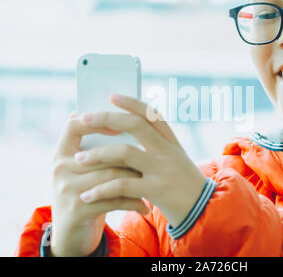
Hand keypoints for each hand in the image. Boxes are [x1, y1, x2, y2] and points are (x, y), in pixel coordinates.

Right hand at [50, 112, 148, 256]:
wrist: (71, 232)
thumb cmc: (86, 193)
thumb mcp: (83, 171)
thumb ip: (95, 149)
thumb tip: (119, 119)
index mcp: (61, 153)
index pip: (74, 127)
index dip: (97, 122)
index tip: (120, 127)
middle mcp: (60, 169)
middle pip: (103, 153)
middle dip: (131, 158)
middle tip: (151, 157)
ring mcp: (67, 190)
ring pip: (112, 176)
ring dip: (136, 178)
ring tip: (151, 179)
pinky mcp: (78, 209)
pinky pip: (114, 200)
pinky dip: (133, 202)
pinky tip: (145, 205)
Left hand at [75, 94, 206, 227]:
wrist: (204, 210)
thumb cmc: (183, 183)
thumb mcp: (174, 159)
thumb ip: (155, 147)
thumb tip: (122, 136)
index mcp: (172, 141)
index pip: (151, 114)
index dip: (131, 103)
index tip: (111, 96)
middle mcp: (168, 151)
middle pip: (136, 125)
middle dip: (107, 119)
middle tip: (85, 118)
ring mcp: (163, 169)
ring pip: (125, 152)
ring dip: (98, 154)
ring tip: (79, 159)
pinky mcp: (157, 191)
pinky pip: (123, 186)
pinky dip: (102, 190)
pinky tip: (88, 195)